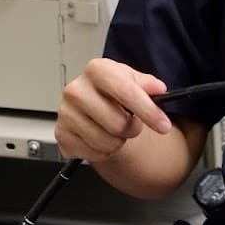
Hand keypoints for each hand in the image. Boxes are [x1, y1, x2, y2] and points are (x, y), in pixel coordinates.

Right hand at [55, 57, 172, 161]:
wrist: (91, 103)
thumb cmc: (113, 90)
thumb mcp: (132, 79)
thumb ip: (148, 84)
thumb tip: (158, 88)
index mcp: (96, 70)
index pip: (125, 92)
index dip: (148, 111)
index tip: (164, 125)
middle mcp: (76, 89)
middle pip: (117, 123)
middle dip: (132, 128)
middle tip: (132, 123)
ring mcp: (66, 113)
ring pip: (106, 142)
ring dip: (118, 141)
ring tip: (115, 129)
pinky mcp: (61, 135)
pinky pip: (93, 154)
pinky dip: (103, 151)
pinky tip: (101, 137)